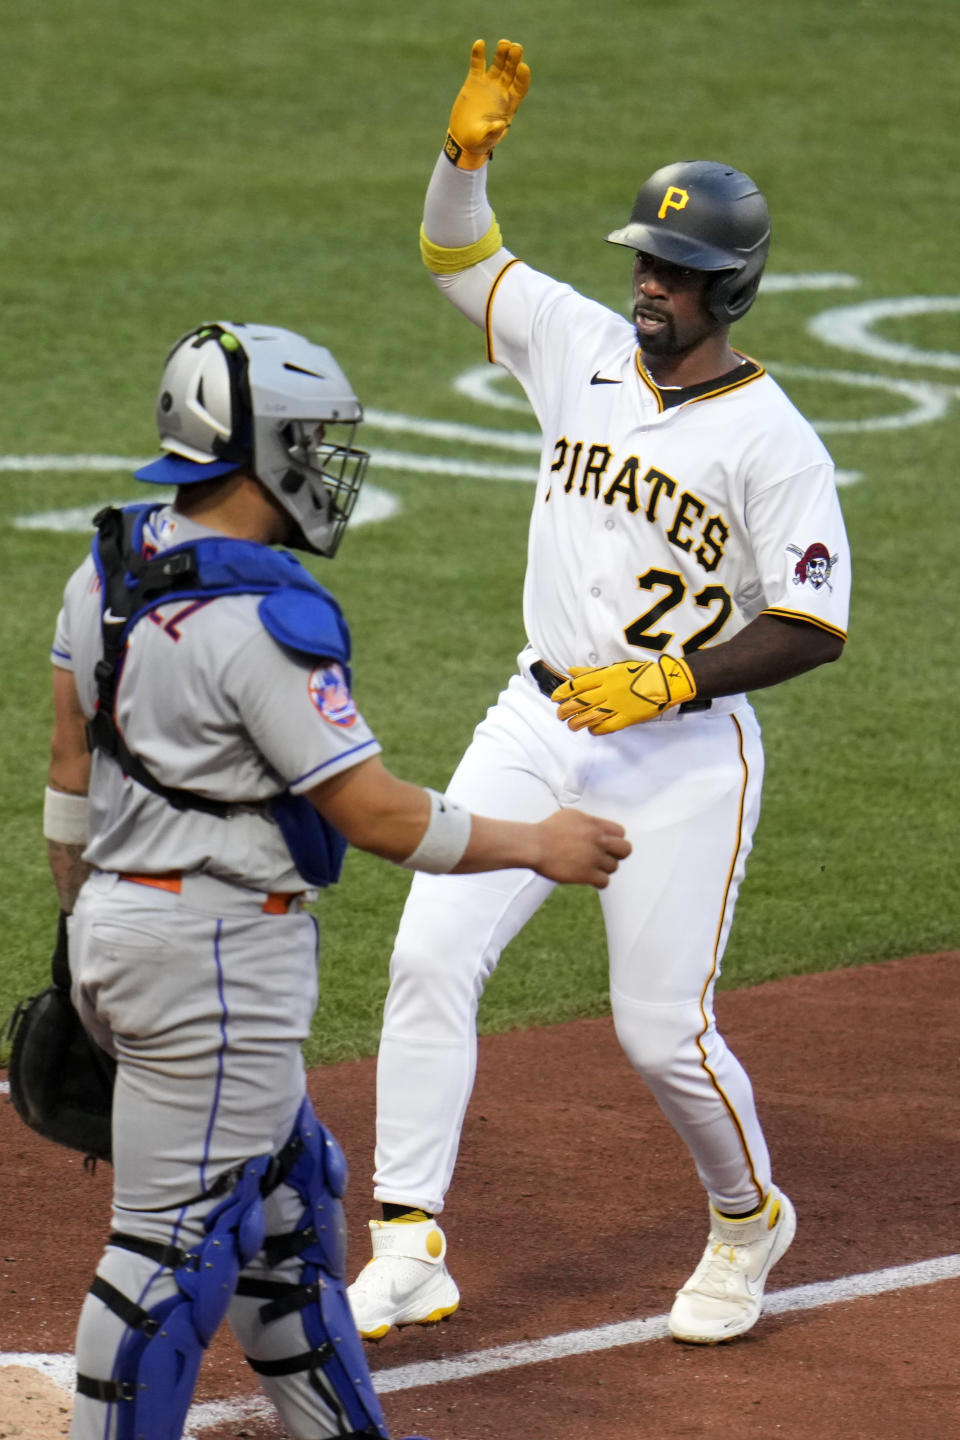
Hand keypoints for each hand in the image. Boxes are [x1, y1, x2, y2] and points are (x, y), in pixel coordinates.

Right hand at [444, 38, 530, 169]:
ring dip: (501, 53)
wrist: (463, 138)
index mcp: (509, 105)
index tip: (522, 66)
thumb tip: (500, 125)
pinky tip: (480, 44)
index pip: (520, 87)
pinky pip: (478, 64)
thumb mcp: (485, 140)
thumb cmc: (477, 142)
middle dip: (514, 59)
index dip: (522, 77)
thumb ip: (493, 133)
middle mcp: (501, 91)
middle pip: (511, 71)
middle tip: (515, 47)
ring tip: (503, 43)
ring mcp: (488, 84)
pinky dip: (478, 54)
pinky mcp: (474, 81)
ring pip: (498, 64)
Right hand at [532, 809, 630, 888]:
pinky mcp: (586, 874)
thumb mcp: (570, 816)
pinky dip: (599, 882)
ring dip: (604, 869)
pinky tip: (590, 879)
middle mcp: (597, 839)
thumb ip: (588, 821)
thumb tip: (598, 827)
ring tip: (590, 868)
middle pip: (625, 850)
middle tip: (605, 858)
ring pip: (614, 867)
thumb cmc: (547, 830)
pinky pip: (605, 882)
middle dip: (617, 855)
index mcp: (594, 824)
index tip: (605, 845)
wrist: (533, 845)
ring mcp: (593, 857)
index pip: (621, 832)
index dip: (614, 840)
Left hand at [552, 657, 696, 733]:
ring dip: (577, 723)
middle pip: (580, 702)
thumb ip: (590, 672)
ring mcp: (617, 705)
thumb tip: (571, 671)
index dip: (563, 692)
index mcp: (604, 676)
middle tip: (560, 715)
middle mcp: (608, 690)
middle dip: (566, 710)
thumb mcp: (613, 668)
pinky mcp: (627, 717)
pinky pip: (607, 726)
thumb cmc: (638, 673)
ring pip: (590, 716)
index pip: (577, 685)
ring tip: (572, 725)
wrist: (663, 682)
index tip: (555, 699)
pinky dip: (596, 729)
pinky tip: (591, 730)